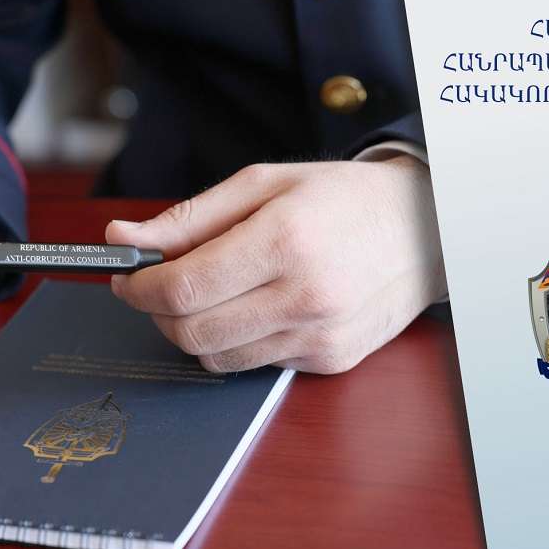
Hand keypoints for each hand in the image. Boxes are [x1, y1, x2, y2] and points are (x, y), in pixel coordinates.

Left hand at [105, 158, 445, 373]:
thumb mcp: (262, 184)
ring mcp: (320, 336)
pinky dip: (237, 341)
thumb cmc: (342, 197)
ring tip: (211, 293)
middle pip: (191, 331)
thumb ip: (188, 218)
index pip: (182, 288)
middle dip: (158, 312)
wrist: (425, 228)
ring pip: (217, 358)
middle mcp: (305, 296)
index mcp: (284, 241)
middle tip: (158, 285)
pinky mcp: (331, 360)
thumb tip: (123, 237)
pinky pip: (255, 364)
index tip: (127, 277)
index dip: (139, 287)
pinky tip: (256, 307)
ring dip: (194, 330)